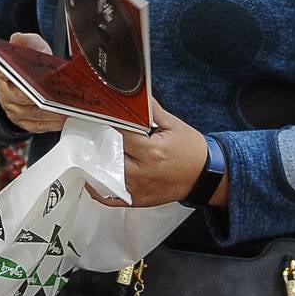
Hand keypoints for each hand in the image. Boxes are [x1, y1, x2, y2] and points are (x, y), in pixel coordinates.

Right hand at [0, 32, 68, 133]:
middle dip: (44, 98)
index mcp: (4, 74)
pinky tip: (68, 115)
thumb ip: (26, 42)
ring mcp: (16, 112)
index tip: (39, 77)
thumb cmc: (26, 66)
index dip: (22, 78)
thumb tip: (17, 38)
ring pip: (34, 115)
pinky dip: (55, 122)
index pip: (8, 75)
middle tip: (63, 96)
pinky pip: (40, 126)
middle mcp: (7, 96)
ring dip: (53, 112)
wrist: (20, 81)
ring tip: (71, 106)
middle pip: (25, 99)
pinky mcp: (27, 124)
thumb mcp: (29, 47)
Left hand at [101, 100, 219, 207]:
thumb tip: (135, 95)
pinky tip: (92, 177)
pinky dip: (98, 189)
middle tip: (92, 133)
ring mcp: (138, 189)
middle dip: (100, 143)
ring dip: (96, 164)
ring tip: (89, 151)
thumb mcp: (174, 125)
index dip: (109, 123)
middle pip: (109, 156)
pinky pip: (110, 198)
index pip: (121, 134)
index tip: (100, 116)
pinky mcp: (137, 200)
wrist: (205, 176)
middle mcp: (143, 172)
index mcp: (152, 151)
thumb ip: (151, 110)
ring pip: (105, 177)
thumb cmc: (191, 150)